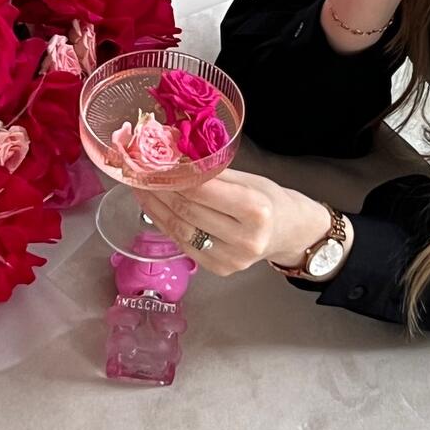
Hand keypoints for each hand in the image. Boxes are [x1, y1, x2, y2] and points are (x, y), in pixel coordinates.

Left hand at [132, 169, 332, 276]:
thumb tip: (175, 159)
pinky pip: (184, 245)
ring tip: (142, 189)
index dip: (174, 177)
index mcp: (257, 210)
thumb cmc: (270, 200)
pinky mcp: (220, 270)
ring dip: (156, 208)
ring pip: (181, 230)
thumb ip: (215, 173)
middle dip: (159, 190)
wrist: (290, 232)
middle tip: (140, 173)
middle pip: (188, 211)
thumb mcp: (250, 179)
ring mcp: (232, 259)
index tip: (154, 163)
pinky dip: (166, 225)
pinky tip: (155, 209)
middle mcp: (246, 238)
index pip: (202, 191)